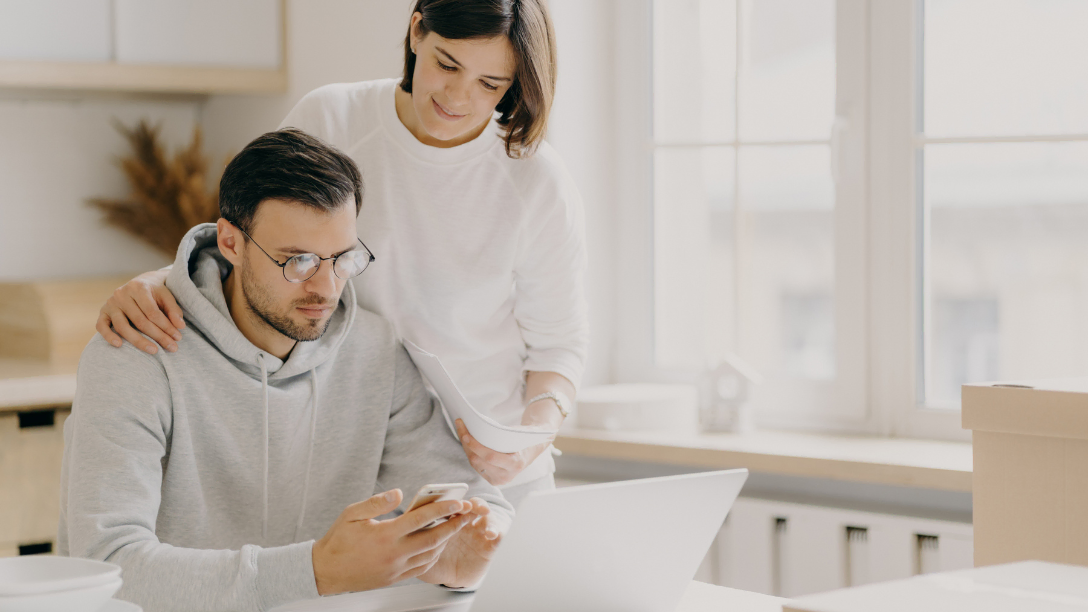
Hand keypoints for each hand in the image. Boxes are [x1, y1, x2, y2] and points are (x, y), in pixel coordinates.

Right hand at [96, 269, 184, 353]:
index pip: (153, 312)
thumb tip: (180, 326)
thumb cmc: (155, 292)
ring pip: (122, 326)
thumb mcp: (167, 296)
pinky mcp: (103, 312)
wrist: (140, 283)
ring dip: (138, 341)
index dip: (166, 327)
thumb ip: (174, 310)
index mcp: (138, 287)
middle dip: (157, 336)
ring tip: (154, 351)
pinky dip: (108, 336)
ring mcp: (110, 303)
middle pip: (140, 321)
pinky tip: (119, 345)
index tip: (178, 338)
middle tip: (172, 348)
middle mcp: (121, 294)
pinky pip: (101, 326)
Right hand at [311, 489, 474, 595]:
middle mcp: (394, 553)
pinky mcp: (395, 578)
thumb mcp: (352, 514)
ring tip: (456, 526)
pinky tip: (437, 545)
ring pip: (431, 554)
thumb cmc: (338, 541)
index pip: (421, 519)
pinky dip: (434, 555)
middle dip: (455, 525)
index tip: (458, 501)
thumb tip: (399, 493)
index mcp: (385, 535)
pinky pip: (422, 567)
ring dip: (447, 540)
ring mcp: (396, 568)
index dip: (443, 509)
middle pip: (434, 538)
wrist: (325, 572)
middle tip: (468, 514)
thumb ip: (377, 502)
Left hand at [419, 497, 506, 587]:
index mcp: (448, 520)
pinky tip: (491, 534)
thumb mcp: (420, 553)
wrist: (450, 580)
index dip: (451, 502)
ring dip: (485, 512)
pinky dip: (497, 531)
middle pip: (471, 506)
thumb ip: (414, 541)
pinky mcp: (490, 546)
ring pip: (486, 515)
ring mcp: (479, 532)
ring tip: (483, 514)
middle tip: (468, 506)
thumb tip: (402, 530)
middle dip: (471, 503)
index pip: (451, 505)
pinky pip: (498, 535)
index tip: (450, 502)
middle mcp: (465, 522)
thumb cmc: (434, 563)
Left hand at [454, 419, 554, 486]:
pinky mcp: (492, 480)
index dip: (476, 446)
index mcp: (515, 464)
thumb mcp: (517, 434)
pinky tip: (467, 442)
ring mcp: (498, 480)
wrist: (531, 450)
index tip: (466, 434)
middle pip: (479, 461)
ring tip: (462, 431)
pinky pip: (476, 467)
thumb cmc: (523, 439)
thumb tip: (479, 427)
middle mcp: (506, 476)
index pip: (491, 457)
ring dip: (466, 448)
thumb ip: (501, 435)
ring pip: (475, 464)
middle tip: (461, 427)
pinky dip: (470, 453)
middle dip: (467, 444)